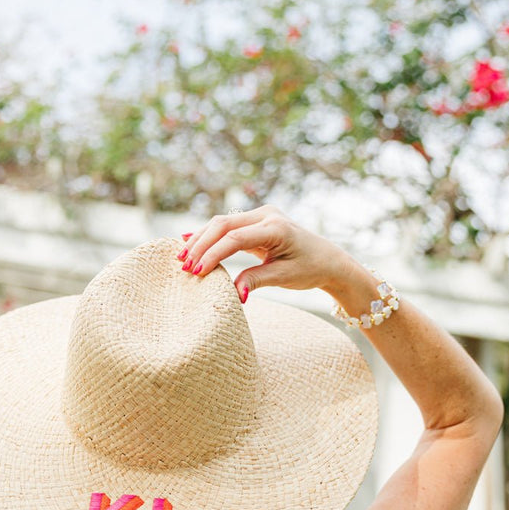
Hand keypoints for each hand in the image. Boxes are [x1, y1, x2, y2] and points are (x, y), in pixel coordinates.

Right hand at [177, 204, 354, 301]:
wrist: (327, 259)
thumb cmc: (309, 268)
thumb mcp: (284, 277)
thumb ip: (257, 281)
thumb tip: (235, 294)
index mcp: (276, 228)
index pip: (235, 238)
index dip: (212, 254)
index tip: (196, 272)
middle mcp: (267, 215)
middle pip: (223, 224)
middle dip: (200, 245)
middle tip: (183, 266)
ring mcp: (261, 215)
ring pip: (222, 223)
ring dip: (200, 239)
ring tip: (181, 258)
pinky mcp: (256, 221)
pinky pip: (227, 226)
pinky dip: (209, 236)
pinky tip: (189, 241)